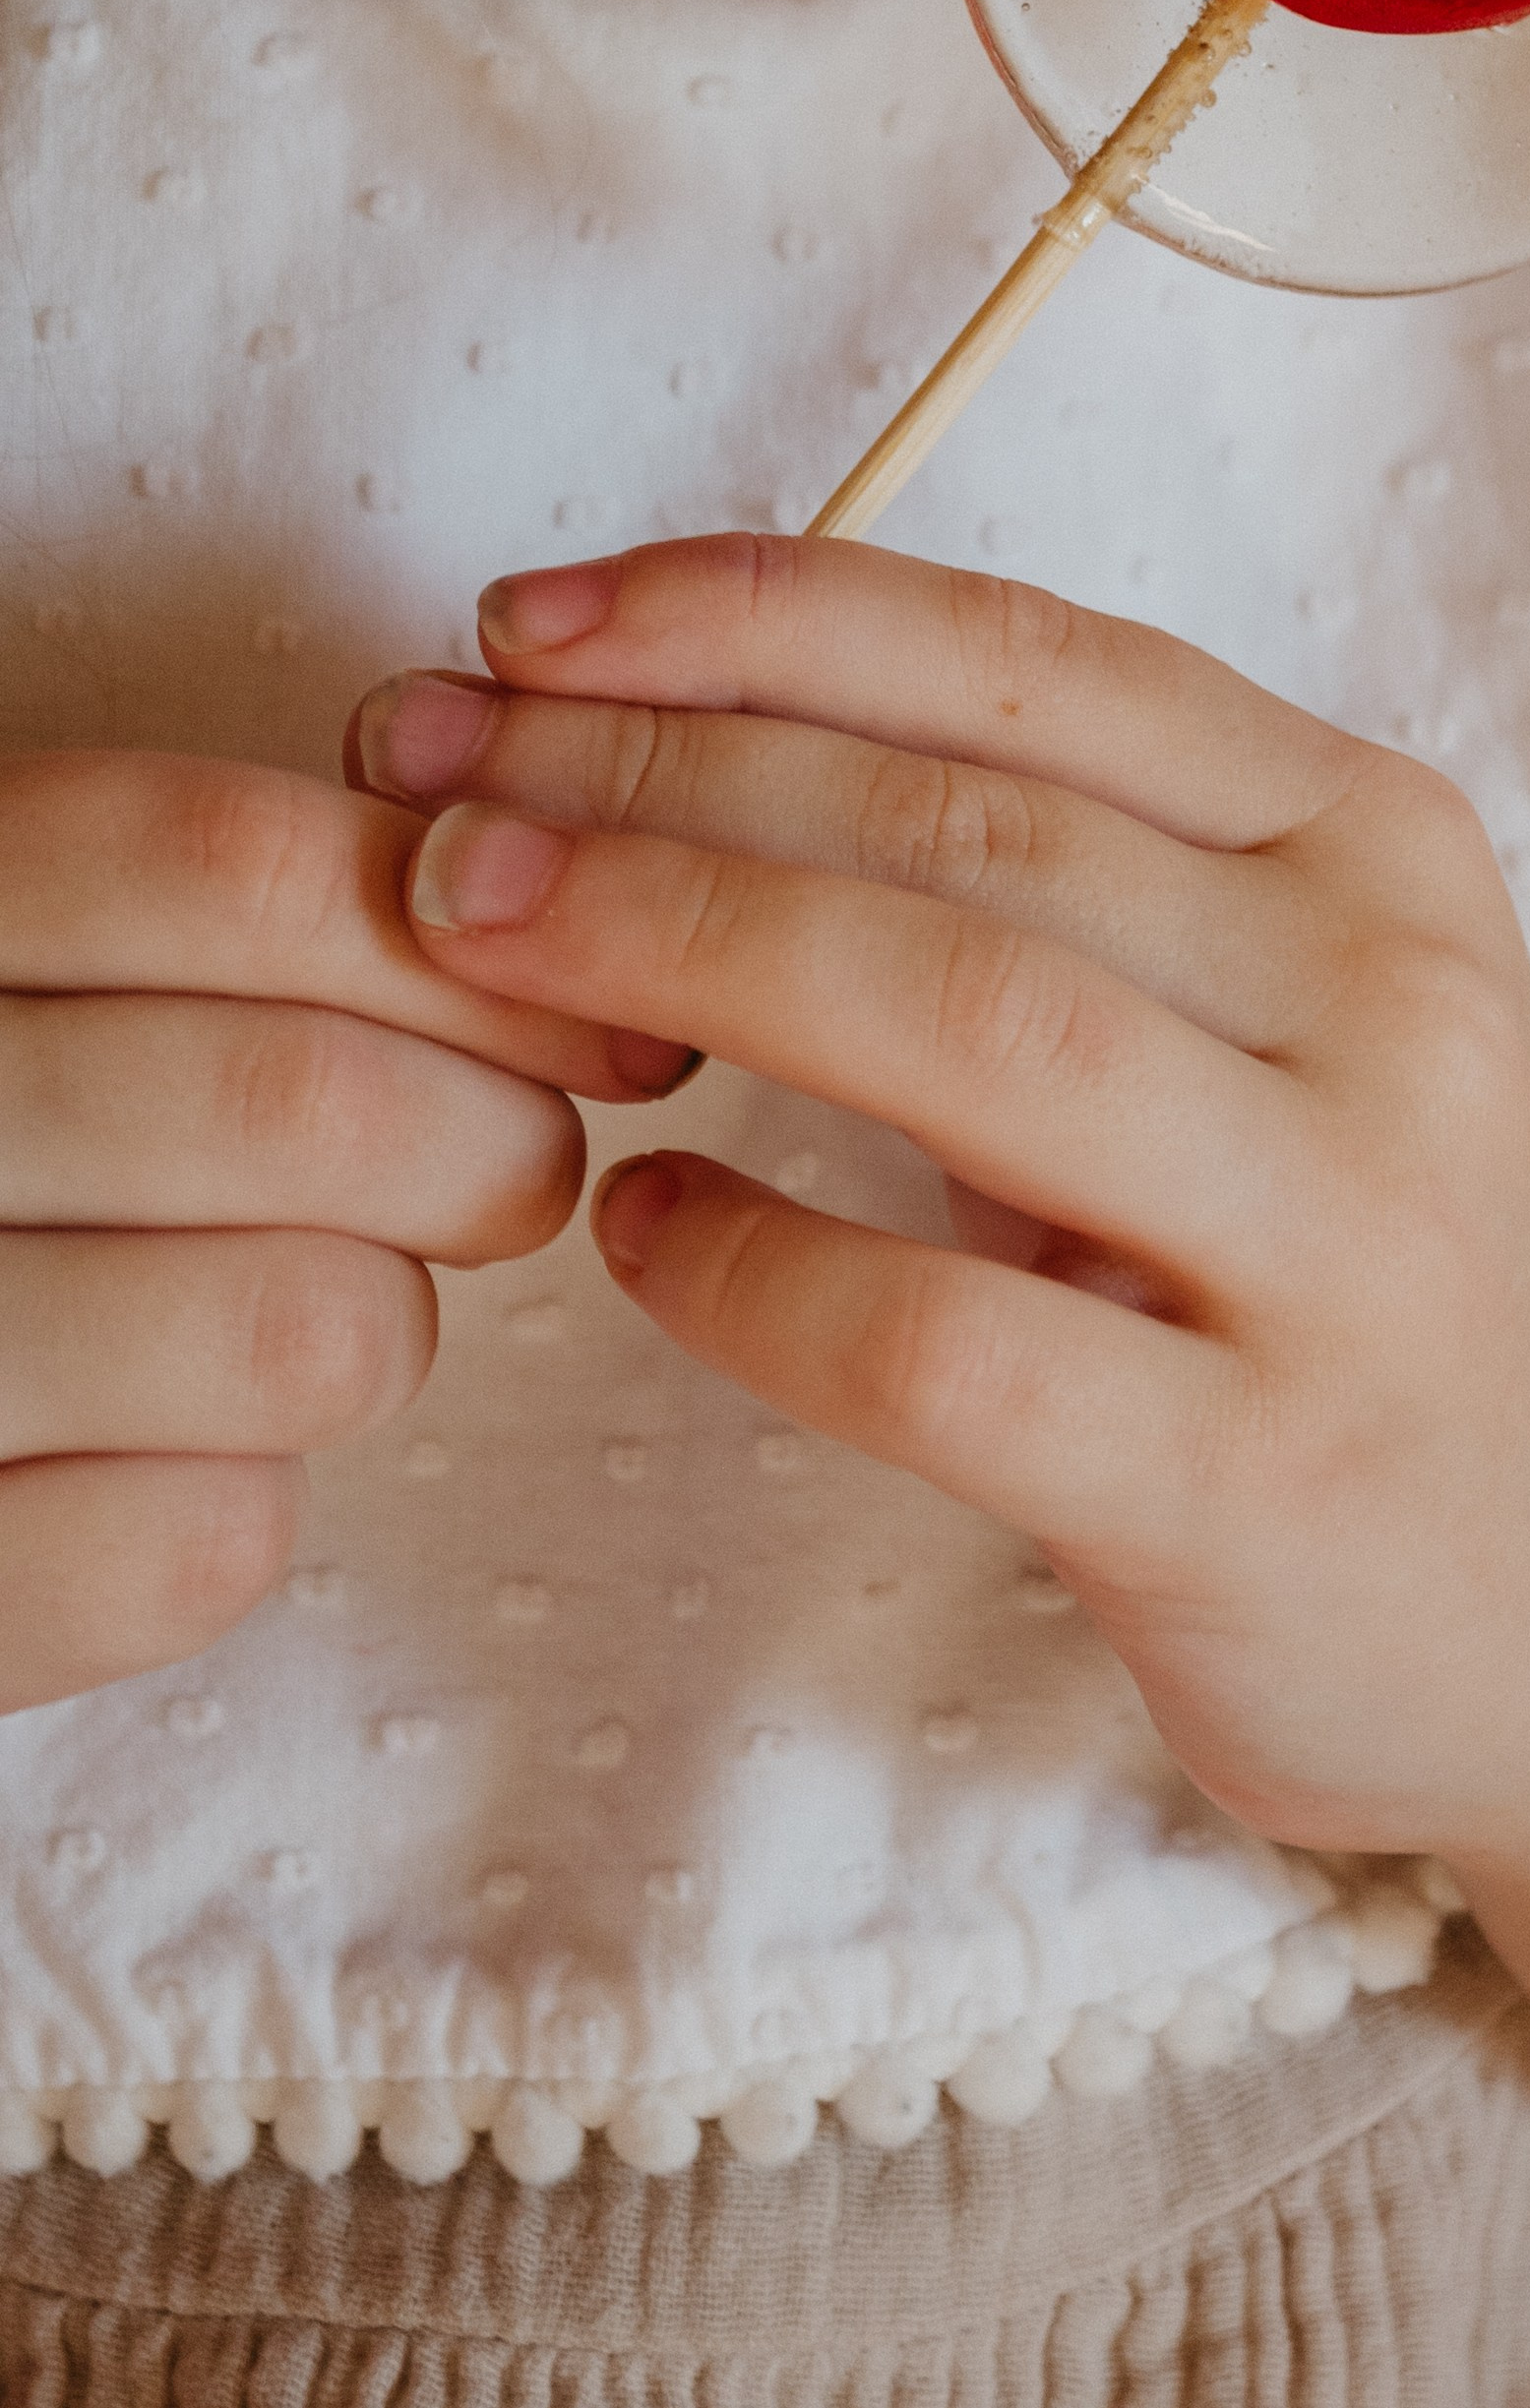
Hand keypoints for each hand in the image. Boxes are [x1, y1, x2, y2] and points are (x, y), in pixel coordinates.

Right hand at [0, 748, 696, 1714]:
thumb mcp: (23, 959)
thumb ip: (203, 907)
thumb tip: (541, 897)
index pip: (230, 866)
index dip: (459, 933)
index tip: (595, 1008)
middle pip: (303, 1097)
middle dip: (489, 1143)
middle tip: (505, 1172)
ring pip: (307, 1328)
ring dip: (380, 1322)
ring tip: (319, 1301)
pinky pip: (206, 1540)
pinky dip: (245, 1498)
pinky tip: (174, 1448)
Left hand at [358, 542, 1529, 2352]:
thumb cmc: (1374, 1256)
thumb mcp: (1293, 1004)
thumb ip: (1060, 874)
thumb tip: (654, 743)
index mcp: (1376, 844)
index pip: (1031, 661)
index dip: (758, 612)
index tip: (530, 618)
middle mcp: (1389, 1005)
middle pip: (969, 821)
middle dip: (660, 770)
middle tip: (424, 774)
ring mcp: (1350, 1247)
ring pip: (973, 1025)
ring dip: (686, 943)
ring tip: (475, 930)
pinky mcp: (1268, 1483)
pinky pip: (950, 1342)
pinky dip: (755, 1267)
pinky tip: (636, 1230)